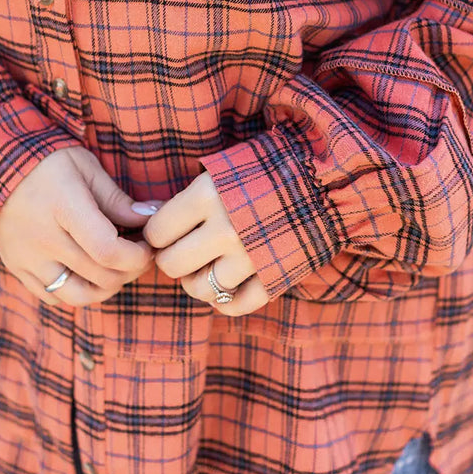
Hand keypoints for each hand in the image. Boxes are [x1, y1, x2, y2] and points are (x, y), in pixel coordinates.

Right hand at [0, 148, 155, 306]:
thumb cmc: (45, 160)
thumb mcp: (85, 166)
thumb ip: (117, 198)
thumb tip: (152, 218)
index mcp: (63, 206)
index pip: (108, 250)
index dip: (137, 256)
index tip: (147, 244)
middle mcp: (43, 239)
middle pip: (100, 275)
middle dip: (131, 269)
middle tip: (140, 253)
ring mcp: (27, 258)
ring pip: (78, 295)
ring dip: (107, 287)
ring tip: (117, 267)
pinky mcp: (17, 268)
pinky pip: (53, 297)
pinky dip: (78, 292)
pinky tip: (88, 272)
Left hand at [143, 172, 270, 314]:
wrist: (326, 177)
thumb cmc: (265, 167)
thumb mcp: (221, 170)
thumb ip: (187, 198)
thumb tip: (146, 221)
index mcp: (208, 196)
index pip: (156, 232)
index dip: (157, 234)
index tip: (167, 230)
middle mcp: (226, 229)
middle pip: (171, 266)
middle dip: (172, 260)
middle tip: (183, 250)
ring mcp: (251, 258)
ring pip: (200, 290)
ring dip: (197, 281)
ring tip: (206, 266)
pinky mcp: (275, 277)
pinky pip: (235, 306)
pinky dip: (225, 301)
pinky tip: (226, 286)